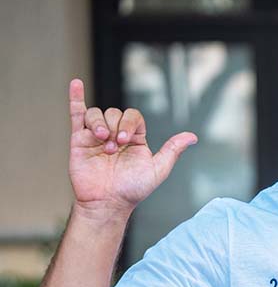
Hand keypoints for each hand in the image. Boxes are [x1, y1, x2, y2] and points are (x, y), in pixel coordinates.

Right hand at [68, 78, 196, 213]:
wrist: (108, 202)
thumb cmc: (133, 189)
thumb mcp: (158, 169)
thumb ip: (172, 150)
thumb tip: (192, 136)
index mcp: (135, 139)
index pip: (133, 116)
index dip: (130, 123)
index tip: (126, 140)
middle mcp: (115, 135)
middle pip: (115, 113)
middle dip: (115, 126)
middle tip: (114, 147)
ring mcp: (96, 136)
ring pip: (97, 114)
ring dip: (99, 123)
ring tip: (101, 140)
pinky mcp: (78, 140)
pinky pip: (77, 114)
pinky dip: (76, 98)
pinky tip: (76, 84)